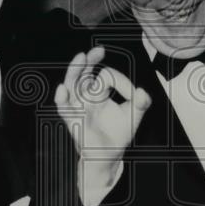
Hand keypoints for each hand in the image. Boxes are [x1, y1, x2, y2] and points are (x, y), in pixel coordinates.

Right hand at [54, 46, 150, 181]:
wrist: (110, 155)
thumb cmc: (119, 133)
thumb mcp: (133, 116)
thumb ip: (141, 103)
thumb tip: (143, 92)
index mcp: (99, 92)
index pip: (106, 76)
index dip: (121, 81)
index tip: (135, 95)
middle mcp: (86, 96)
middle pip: (83, 73)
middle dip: (90, 60)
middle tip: (99, 50)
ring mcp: (78, 107)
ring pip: (72, 84)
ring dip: (75, 71)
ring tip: (81, 57)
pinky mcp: (74, 121)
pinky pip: (64, 108)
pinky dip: (61, 99)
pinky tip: (63, 89)